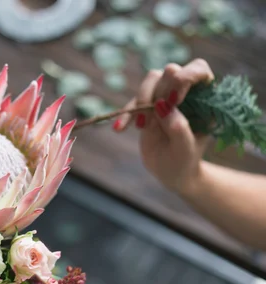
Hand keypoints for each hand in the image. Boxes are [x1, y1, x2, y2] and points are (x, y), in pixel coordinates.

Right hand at [113, 59, 214, 194]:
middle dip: (158, 92)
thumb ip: (178, 127)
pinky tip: (120, 130)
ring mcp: (165, 97)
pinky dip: (125, 114)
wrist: (170, 172)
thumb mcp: (184, 149)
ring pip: (151, 80)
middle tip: (153, 118)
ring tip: (142, 126)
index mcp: (205, 98)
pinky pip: (133, 101)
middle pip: (169, 72)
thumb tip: (162, 105)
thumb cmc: (184, 161)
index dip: (185, 77)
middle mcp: (185, 92)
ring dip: (141, 100)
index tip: (174, 100)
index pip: (198, 69)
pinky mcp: (147, 106)